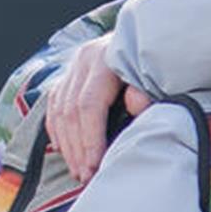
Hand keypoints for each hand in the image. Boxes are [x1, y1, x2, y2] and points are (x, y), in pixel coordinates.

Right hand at [45, 35, 146, 180]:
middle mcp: (83, 60)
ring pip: (59, 111)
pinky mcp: (68, 75)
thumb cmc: (156, 61)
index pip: (89, 105)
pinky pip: (54, 106)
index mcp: (104, 58)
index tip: (95, 166)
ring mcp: (73, 66)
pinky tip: (64, 151)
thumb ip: (146, 89)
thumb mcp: (156, 72)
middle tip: (86, 176)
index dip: (90, 138)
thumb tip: (137, 106)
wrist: (148, 35)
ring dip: (67, 145)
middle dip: (78, 148)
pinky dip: (57, 130)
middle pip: (71, 111)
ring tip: (78, 172)